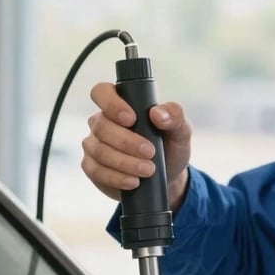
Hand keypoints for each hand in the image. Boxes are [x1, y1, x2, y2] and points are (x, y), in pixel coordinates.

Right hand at [81, 82, 192, 211]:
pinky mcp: (93, 168)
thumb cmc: (170, 147)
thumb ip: (175, 116)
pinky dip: (116, 178)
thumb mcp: (180, 131)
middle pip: (101, 126)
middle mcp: (102, 122)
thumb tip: (157, 114)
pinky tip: (133, 182)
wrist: (167, 177)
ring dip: (124, 162)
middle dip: (126, 141)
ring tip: (147, 170)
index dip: (111, 104)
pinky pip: (96, 171)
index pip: (102, 92)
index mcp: (119, 104)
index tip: (131, 119)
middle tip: (150, 152)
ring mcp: (95, 145)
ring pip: (99, 150)